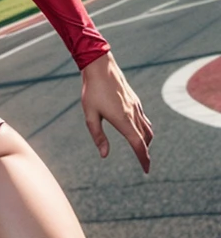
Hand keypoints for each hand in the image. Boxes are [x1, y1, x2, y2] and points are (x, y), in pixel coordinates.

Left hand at [81, 52, 153, 172]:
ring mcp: (136, 106)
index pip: (138, 144)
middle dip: (145, 152)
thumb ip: (98, 136)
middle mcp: (133, 114)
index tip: (146, 170)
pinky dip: (145, 129)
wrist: (100, 67)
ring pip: (147, 128)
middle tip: (144, 164)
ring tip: (142, 150)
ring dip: (146, 141)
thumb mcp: (90, 115)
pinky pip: (144, 119)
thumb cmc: (92, 91)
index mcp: (123, 120)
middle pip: (145, 138)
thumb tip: (104, 155)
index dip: (143, 158)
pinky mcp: (135, 100)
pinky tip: (140, 130)